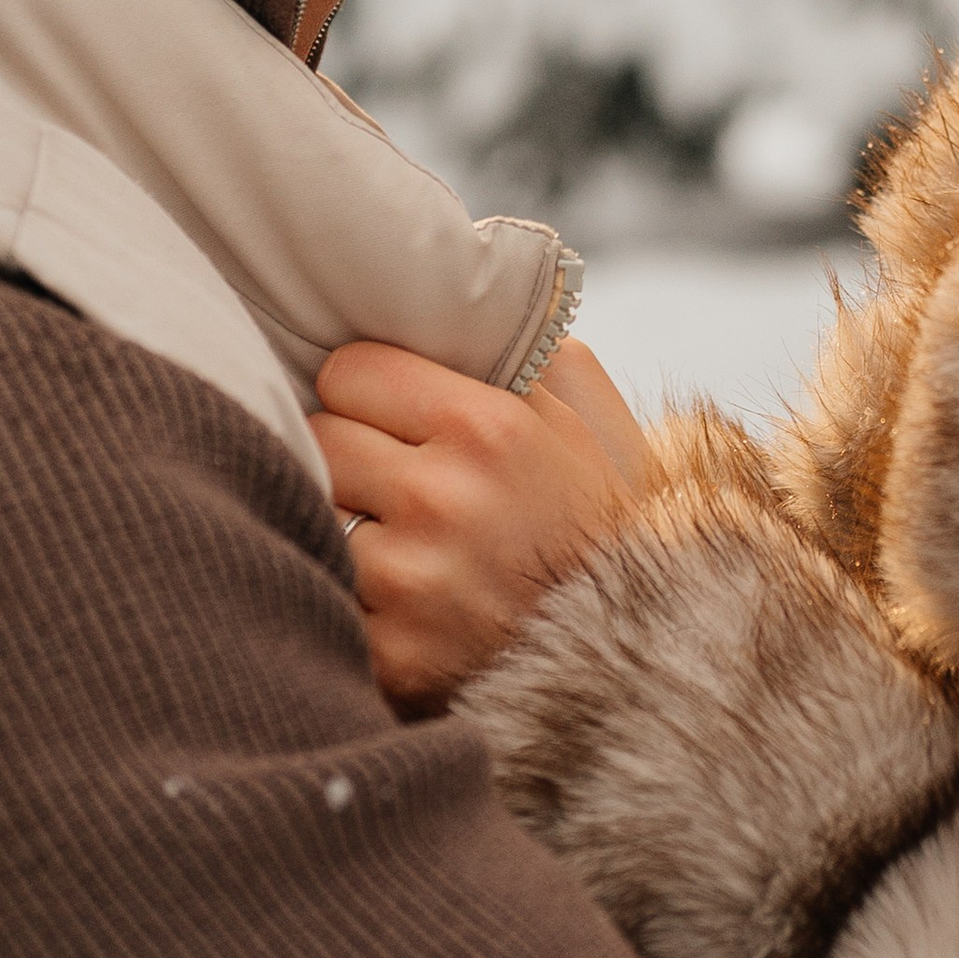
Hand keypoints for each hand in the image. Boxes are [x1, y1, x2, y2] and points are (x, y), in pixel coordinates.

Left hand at [313, 335, 649, 711]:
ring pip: (313, 515)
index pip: (346, 372)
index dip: (369, 390)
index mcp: (487, 428)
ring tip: (402, 539)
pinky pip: (326, 597)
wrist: (645, 654)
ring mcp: (411, 584)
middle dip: (353, 455)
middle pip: (318, 439)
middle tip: (394, 478)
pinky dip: (352, 599)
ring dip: (347, 526)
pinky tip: (402, 602)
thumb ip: (523, 351)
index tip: (393, 414)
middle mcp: (442, 500)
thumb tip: (456, 302)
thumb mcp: (590, 417)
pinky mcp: (392, 655)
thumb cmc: (606, 522)